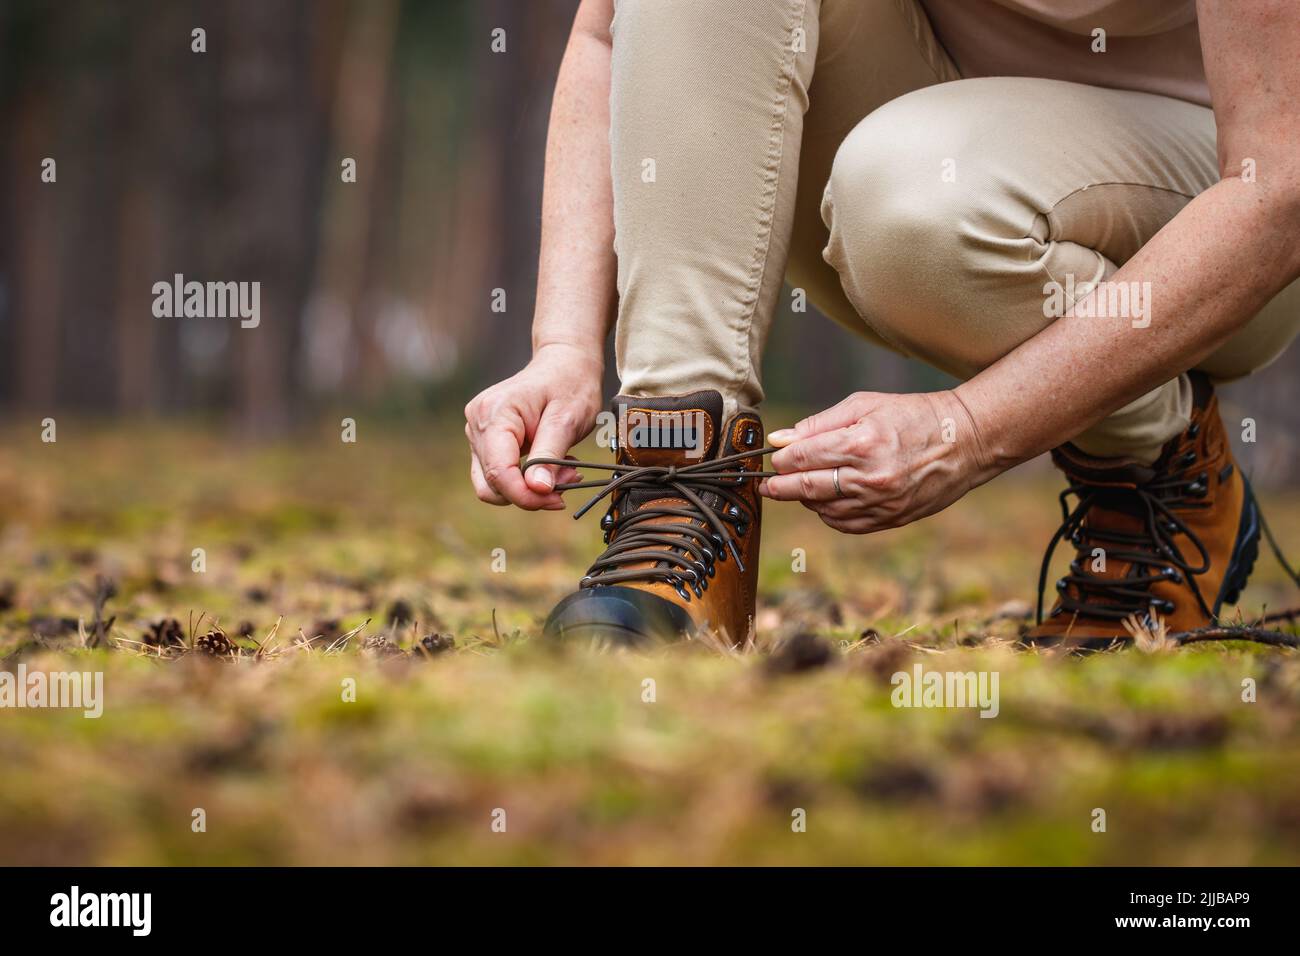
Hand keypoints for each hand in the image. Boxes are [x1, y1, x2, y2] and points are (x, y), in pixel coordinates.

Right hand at [464, 343, 603, 508]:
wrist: (564, 363)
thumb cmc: (569, 383)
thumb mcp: (568, 418)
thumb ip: (549, 455)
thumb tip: (537, 489)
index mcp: (495, 413)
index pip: (499, 472)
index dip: (526, 495)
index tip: (558, 500)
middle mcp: (478, 423)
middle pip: (492, 483)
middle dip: (530, 492)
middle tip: (568, 478)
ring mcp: (478, 432)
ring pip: (493, 484)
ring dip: (528, 488)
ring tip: (562, 471)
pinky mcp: (486, 440)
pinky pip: (499, 473)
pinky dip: (524, 479)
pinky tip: (549, 466)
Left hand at [757, 390, 991, 533]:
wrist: (964, 440)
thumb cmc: (913, 415)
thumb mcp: (865, 405)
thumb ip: (820, 423)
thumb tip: (782, 438)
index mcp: (861, 444)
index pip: (802, 458)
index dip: (780, 460)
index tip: (771, 459)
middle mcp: (869, 478)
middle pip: (806, 487)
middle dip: (779, 486)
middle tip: (766, 485)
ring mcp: (881, 502)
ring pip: (823, 509)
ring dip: (805, 499)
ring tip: (800, 487)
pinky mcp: (891, 518)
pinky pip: (846, 524)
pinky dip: (829, 515)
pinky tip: (825, 501)